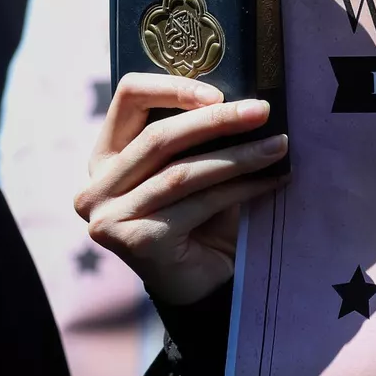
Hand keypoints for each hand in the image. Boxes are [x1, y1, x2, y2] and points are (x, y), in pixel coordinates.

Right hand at [75, 74, 288, 306]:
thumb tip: (245, 100)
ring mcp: (110, 218)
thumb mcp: (191, 170)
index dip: (173, 88)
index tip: (219, 93)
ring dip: (237, 156)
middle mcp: (96, 188)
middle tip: (263, 111)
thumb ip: (200, 138)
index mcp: (105, 158)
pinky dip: (241, 189)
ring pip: (181, 172)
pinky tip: (272, 180)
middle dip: (217, 121)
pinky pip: (198, 203)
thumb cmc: (199, 221)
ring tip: (278, 146)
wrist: (201, 286)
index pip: (128, 98)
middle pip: (158, 137)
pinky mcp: (136, 241)